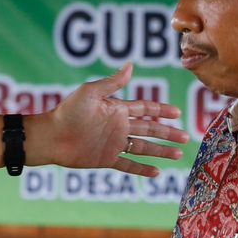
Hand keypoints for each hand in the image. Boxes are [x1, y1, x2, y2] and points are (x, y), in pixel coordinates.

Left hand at [33, 63, 186, 177]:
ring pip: (143, 147)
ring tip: (178, 154)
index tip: (178, 113)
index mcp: (117, 109)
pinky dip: (142, 169)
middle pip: (149, 129)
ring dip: (161, 151)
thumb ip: (112, 83)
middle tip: (186, 137)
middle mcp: (118, 126)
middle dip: (168, 132)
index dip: (161, 110)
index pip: (145, 109)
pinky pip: (128, 165)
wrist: (51, 137)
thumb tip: (130, 65)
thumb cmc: (67, 112)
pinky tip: (156, 172)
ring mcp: (113, 144)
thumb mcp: (90, 93)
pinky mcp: (106, 159)